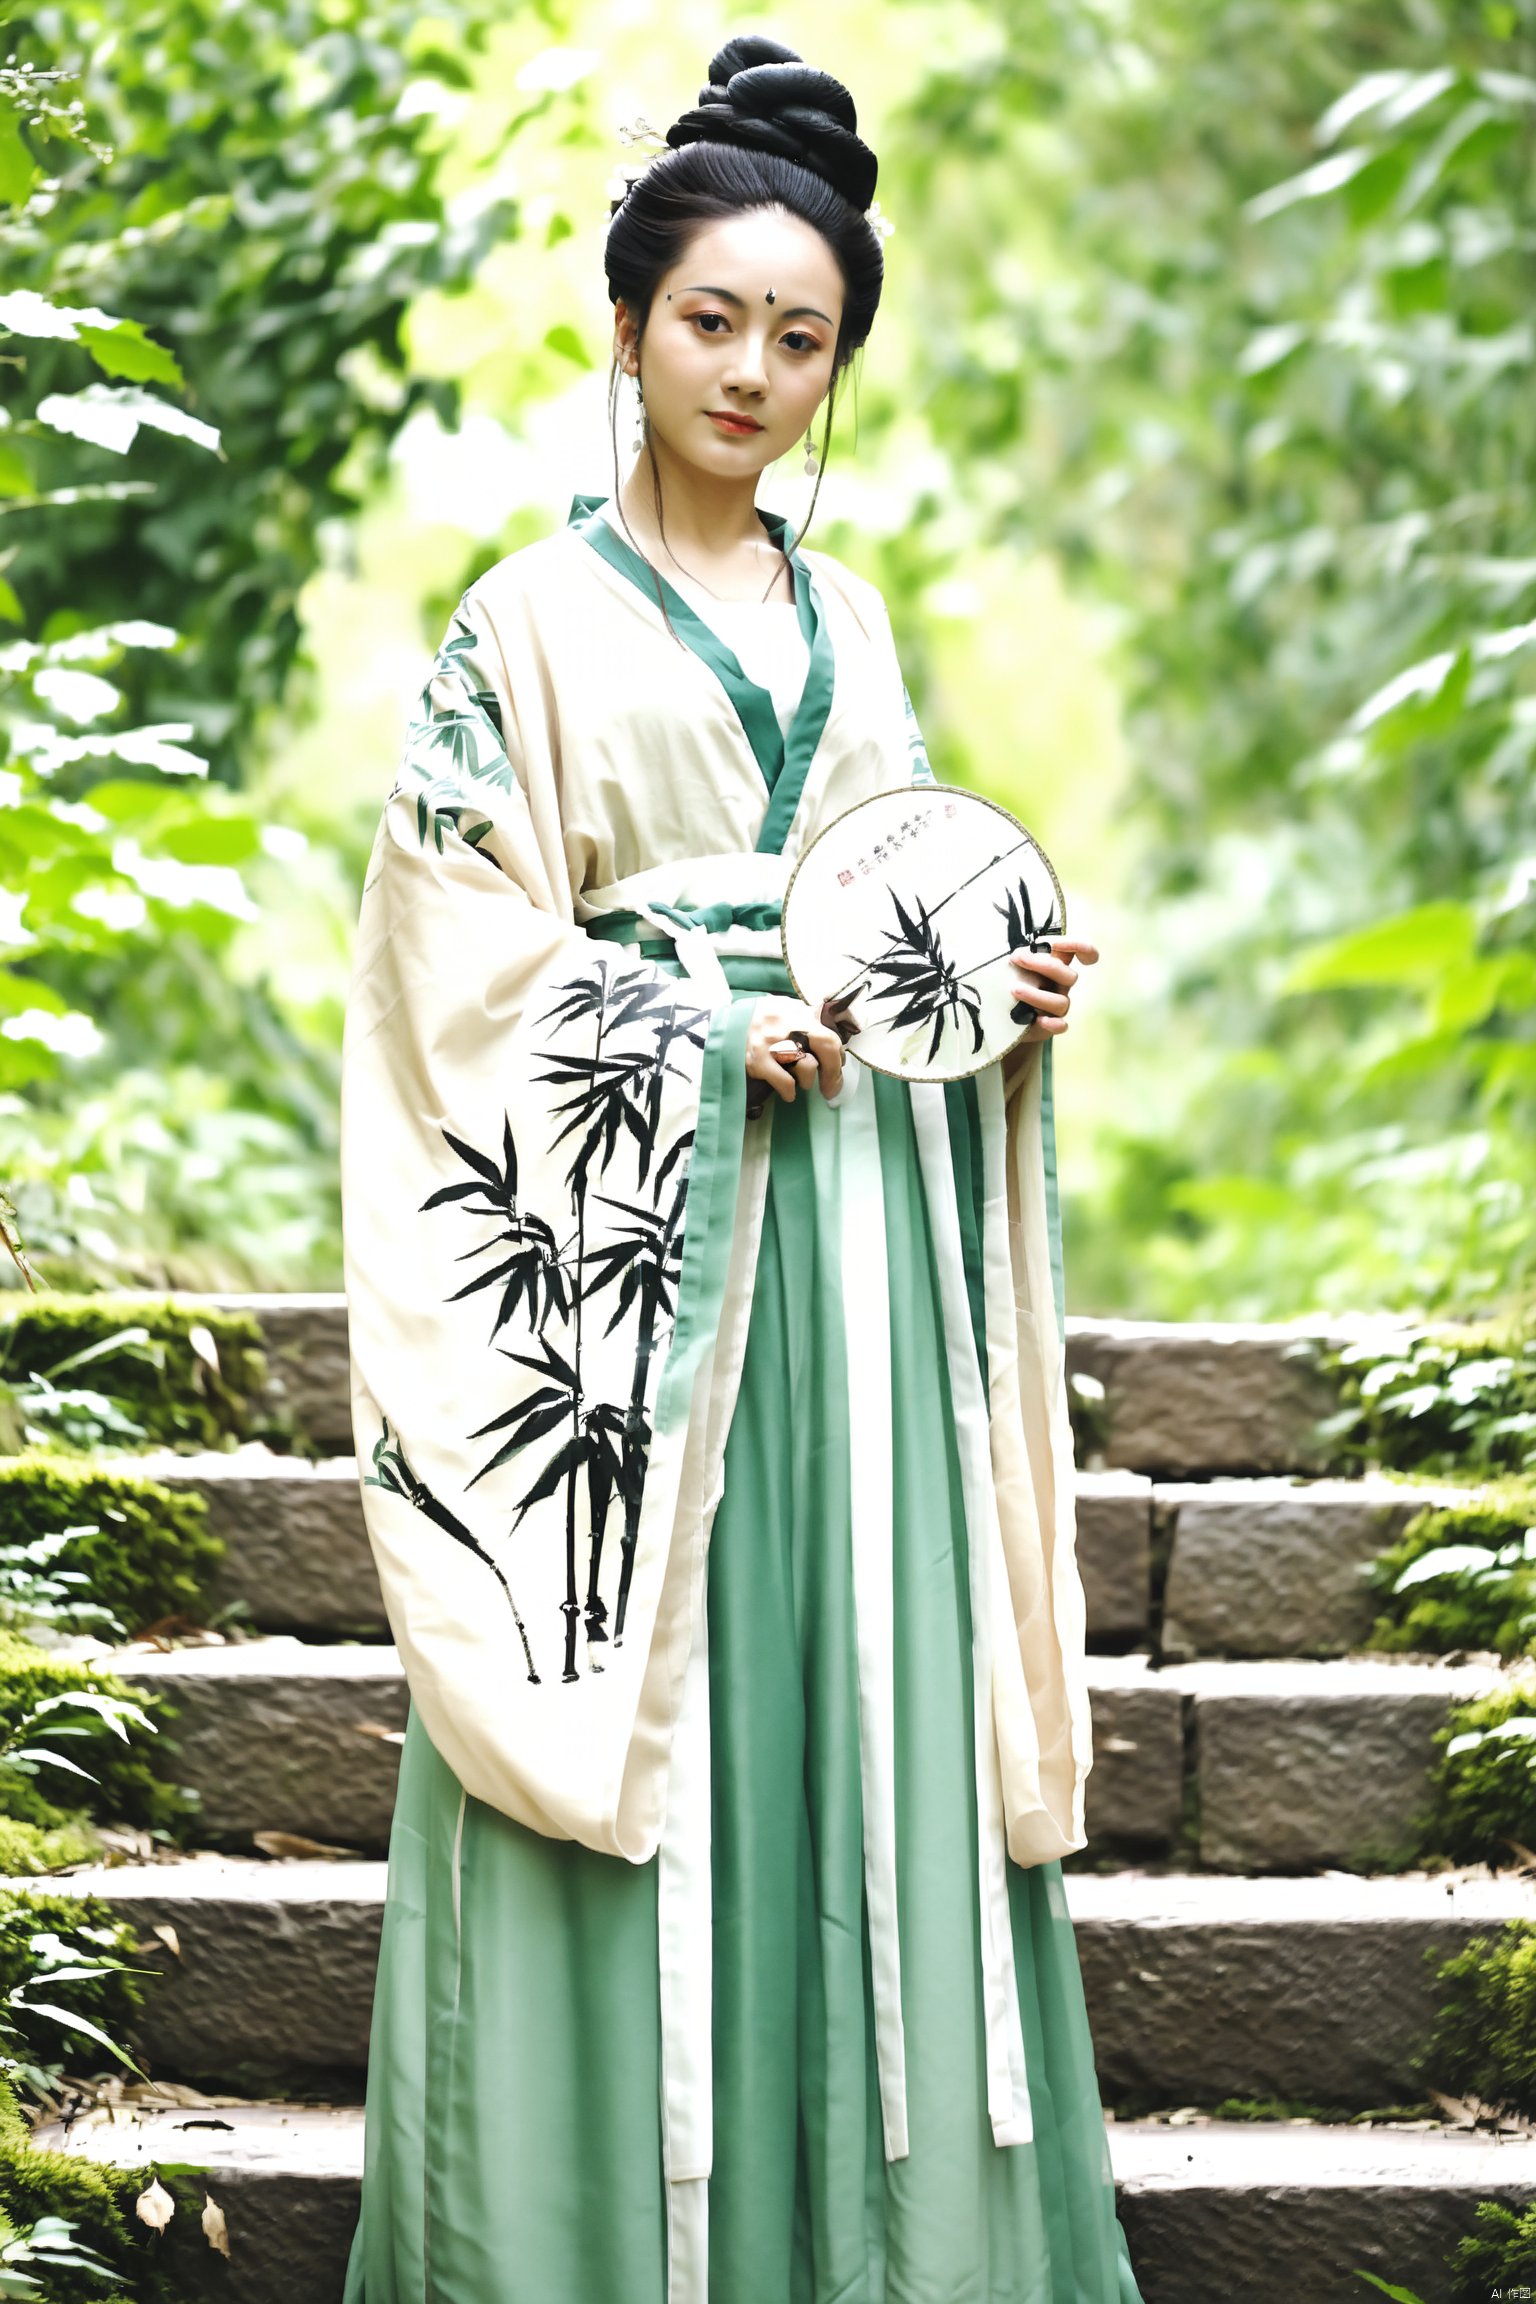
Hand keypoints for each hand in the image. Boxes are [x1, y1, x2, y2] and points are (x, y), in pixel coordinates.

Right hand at [745, 995, 844, 1109]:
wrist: (720, 1025)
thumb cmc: (756, 1020)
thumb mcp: (782, 1009)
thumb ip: (806, 1018)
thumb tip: (832, 1035)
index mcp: (795, 1011)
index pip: (828, 1033)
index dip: (838, 1055)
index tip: (837, 1068)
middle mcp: (785, 1023)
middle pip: (825, 1046)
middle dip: (832, 1071)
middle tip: (830, 1087)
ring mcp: (771, 1042)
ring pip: (806, 1066)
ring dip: (806, 1079)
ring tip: (799, 1080)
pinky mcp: (756, 1060)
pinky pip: (784, 1082)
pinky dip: (789, 1091)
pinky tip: (788, 1093)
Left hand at [1008, 936, 1099, 1040]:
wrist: (1003, 1014)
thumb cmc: (1011, 982)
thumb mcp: (1014, 965)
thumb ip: (1021, 956)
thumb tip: (1016, 953)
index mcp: (1057, 966)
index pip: (1079, 953)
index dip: (1078, 946)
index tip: (1055, 944)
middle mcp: (1062, 985)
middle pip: (1069, 976)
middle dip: (1043, 965)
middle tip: (1016, 958)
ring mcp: (1058, 1006)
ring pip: (1061, 1002)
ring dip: (1037, 995)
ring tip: (1014, 990)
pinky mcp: (1051, 1025)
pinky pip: (1061, 1026)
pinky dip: (1053, 1023)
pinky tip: (1038, 1020)